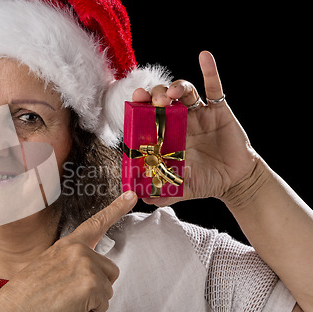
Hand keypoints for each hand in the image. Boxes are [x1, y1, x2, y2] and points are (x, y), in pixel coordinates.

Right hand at [0, 191, 137, 311]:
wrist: (13, 310)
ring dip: (92, 300)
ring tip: (67, 300)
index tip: (130, 196)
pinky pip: (104, 304)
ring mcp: (86, 265)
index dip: (116, 209)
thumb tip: (86, 273)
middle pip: (110, 270)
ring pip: (108, 289)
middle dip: (97, 286)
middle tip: (70, 293)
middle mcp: (79, 250)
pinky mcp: (92, 284)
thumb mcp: (49, 266)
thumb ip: (71, 262)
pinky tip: (69, 307)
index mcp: (67, 244)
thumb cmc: (27, 294)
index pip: (95, 223)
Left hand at [134, 51, 260, 206]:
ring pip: (184, 91)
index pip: (148, 116)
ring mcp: (198, 113)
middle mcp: (179, 120)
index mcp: (166, 135)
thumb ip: (162, 192)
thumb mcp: (180, 189)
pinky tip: (204, 56)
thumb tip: (140, 197)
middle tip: (151, 98)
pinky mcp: (218, 109)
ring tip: (171, 94)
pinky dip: (210, 71)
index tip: (134, 101)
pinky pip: (214, 87)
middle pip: (162, 99)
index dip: (140, 107)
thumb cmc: (205, 182)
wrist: (235, 181)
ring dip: (176, 87)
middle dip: (155, 95)